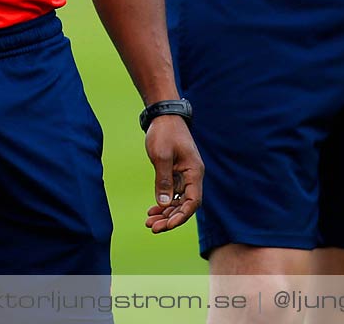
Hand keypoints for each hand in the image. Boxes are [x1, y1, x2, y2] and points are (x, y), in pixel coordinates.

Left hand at [142, 115, 202, 233]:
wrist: (163, 115)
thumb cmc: (164, 132)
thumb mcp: (161, 155)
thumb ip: (163, 180)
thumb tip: (165, 204)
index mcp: (194, 172)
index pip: (192, 202)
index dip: (181, 216)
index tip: (167, 225)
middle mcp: (192, 176)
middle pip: (185, 205)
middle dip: (170, 218)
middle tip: (152, 227)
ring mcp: (184, 175)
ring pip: (178, 201)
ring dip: (166, 213)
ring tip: (149, 222)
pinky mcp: (176, 173)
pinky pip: (172, 193)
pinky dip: (164, 202)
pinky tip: (152, 210)